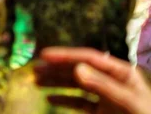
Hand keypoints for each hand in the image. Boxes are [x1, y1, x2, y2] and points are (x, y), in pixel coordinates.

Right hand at [35, 47, 150, 113]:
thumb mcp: (127, 101)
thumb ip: (103, 85)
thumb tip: (76, 68)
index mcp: (121, 73)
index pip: (89, 58)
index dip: (66, 55)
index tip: (44, 54)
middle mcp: (111, 81)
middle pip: (79, 70)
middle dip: (56, 69)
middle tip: (36, 68)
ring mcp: (105, 97)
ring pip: (76, 85)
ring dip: (56, 82)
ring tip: (37, 81)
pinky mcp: (101, 111)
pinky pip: (79, 102)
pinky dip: (64, 100)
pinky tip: (50, 98)